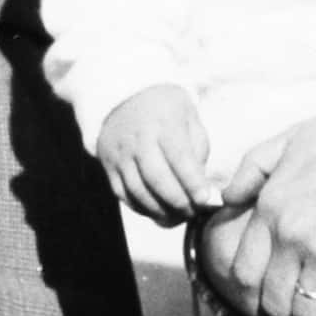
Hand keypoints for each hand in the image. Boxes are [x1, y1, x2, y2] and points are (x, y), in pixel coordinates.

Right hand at [97, 84, 214, 222]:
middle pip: (157, 178)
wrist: (125, 98)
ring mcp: (120, 154)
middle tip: (194, 212)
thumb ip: (197, 149)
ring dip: (161, 210)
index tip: (206, 200)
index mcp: (163, 122)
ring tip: (179, 217)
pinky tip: (159, 212)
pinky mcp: (109, 166)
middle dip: (178, 202)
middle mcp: (138, 139)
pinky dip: (142, 209)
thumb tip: (201, 186)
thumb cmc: (167, 110)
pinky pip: (124, 195)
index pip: (179, 157)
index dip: (193, 182)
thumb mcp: (189, 117)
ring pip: (138, 191)